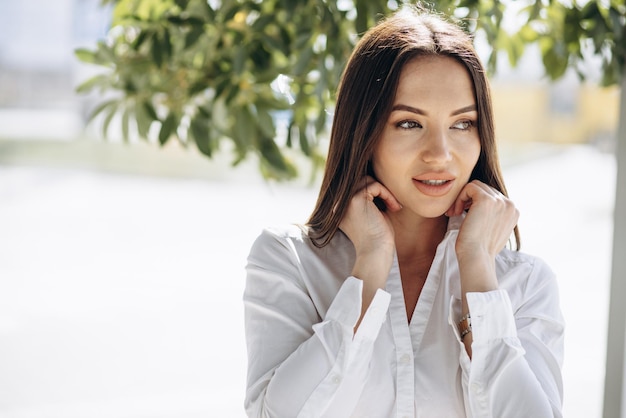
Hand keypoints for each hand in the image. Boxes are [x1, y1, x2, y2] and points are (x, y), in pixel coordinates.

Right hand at [339, 176, 401, 293]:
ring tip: (393, 206)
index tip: (388, 206)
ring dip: (384, 191)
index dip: (376, 192)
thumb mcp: (371, 214)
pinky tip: (393, 207)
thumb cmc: (378, 238)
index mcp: (340, 208)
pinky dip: (387, 194)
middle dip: (379, 189)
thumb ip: (370, 198)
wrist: (376, 253)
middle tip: (392, 204)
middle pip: (361, 181)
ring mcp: (345, 200)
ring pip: (367, 180)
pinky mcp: (355, 200)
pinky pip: (375, 185)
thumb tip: (378, 180)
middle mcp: (339, 203)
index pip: (357, 187)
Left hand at [446, 180, 518, 259]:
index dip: (475, 203)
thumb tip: (483, 209)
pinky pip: (469, 187)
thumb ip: (494, 217)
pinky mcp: (486, 200)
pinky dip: (459, 198)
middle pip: (484, 189)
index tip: (464, 215)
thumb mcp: (492, 230)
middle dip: (468, 200)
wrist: (476, 258)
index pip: (492, 195)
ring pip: (476, 186)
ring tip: (455, 213)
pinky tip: (456, 212)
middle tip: (456, 214)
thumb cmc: (480, 249)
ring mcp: (499, 201)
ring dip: (462, 198)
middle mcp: (509, 204)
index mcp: (513, 211)